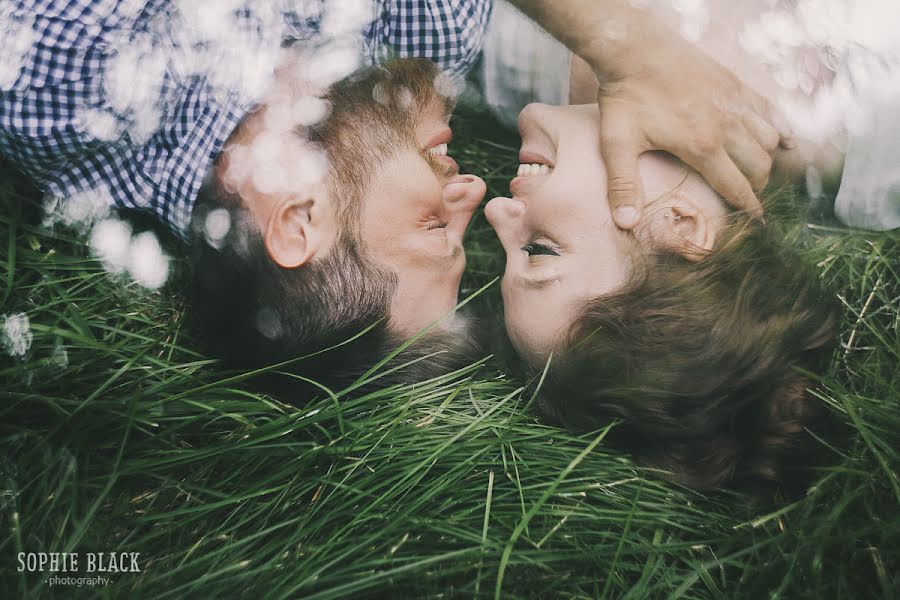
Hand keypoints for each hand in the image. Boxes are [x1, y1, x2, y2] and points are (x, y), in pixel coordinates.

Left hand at [595, 31, 790, 228]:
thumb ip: (623, 185)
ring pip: (769, 140)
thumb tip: (626, 224)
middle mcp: (727, 125)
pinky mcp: (734, 84)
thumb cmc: (625, 96)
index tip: (758, 223)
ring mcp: (734, 102)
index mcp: (702, 145)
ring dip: (766, 159)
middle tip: (746, 196)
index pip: (736, 187)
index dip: (748, 208)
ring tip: (755, 172)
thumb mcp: (617, 144)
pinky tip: (784, 140)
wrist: (634, 47)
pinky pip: (769, 110)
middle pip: (759, 167)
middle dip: (756, 187)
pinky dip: (780, 128)